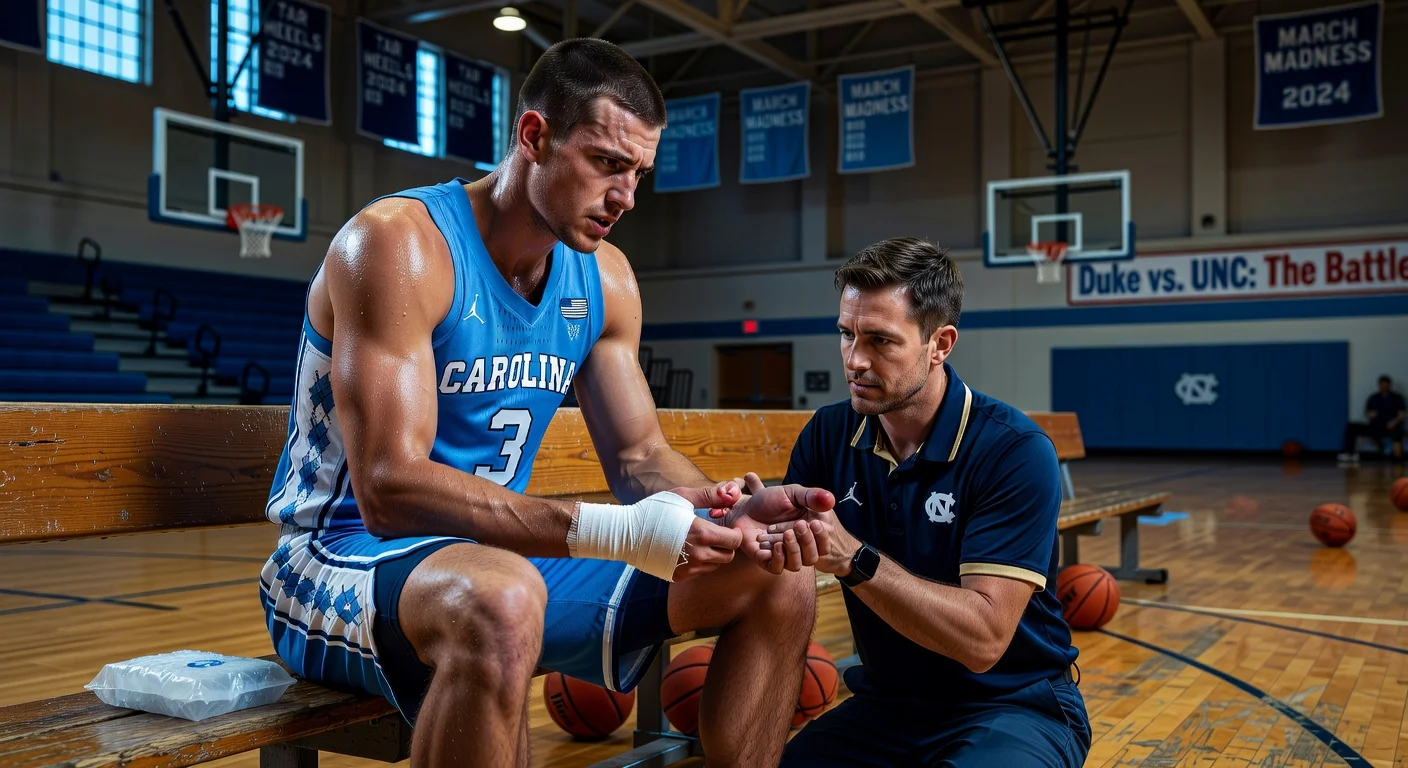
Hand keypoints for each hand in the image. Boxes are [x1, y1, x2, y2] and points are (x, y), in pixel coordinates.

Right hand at [660, 482, 744, 581]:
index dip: (734, 533)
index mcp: (703, 533)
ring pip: (715, 565)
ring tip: (698, 541)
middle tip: (714, 535)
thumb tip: (734, 492)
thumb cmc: (655, 510)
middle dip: (726, 545)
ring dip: (713, 555)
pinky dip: (699, 563)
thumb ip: (711, 495)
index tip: (726, 527)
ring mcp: (689, 568)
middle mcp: (699, 555)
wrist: (628, 533)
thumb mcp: (682, 496)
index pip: (736, 540)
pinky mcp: (680, 576)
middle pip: (729, 556)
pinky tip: (687, 550)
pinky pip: (700, 572)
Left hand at [713, 473, 836, 572]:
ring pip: (797, 564)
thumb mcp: (793, 494)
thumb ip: (812, 496)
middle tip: (798, 525)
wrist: (745, 506)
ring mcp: (784, 555)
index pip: (824, 543)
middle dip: (807, 541)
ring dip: (794, 550)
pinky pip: (778, 569)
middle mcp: (799, 546)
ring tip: (786, 534)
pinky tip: (775, 545)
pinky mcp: (767, 561)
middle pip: (813, 556)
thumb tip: (831, 500)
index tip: (814, 523)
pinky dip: (779, 559)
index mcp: (809, 532)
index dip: (821, 536)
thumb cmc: (771, 500)